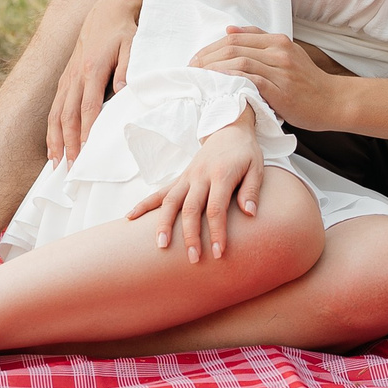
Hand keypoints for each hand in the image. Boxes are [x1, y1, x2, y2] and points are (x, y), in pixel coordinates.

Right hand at [48, 0, 139, 161]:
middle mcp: (76, 75)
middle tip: (69, 169)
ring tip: (55, 163)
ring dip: (55, 139)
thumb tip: (123, 94)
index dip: (85, 131)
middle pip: (68, 115)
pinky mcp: (65, 77)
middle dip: (68, 143)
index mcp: (93, 69)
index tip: (85, 152)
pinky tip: (53, 144)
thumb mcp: (132, 47)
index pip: (88, 107)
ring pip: (57, 113)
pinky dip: (52, 127)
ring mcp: (68, 77)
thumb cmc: (124, 31)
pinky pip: (55, 106)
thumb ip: (127, 70)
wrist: (107, 11)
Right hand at [127, 115, 262, 261]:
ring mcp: (187, 177)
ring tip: (160, 246)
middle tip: (193, 259)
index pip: (216, 208)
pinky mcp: (180, 178)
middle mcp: (200, 176)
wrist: (229, 128)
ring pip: (170, 202)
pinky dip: (144, 205)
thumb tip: (250, 213)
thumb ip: (252, 190)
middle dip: (190, 236)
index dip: (217, 232)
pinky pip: (159, 193)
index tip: (219, 253)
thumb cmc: (245, 152)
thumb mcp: (257, 167)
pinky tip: (130, 218)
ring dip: (163, 224)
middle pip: (190, 209)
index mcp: (221, 175)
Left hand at [189, 25, 346, 128]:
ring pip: (240, 61)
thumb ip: (259, 41)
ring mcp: (281, 70)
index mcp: (278, 41)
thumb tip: (229, 30)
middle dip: (208, 57)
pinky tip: (219, 84)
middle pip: (234, 47)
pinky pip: (252, 80)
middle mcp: (279, 51)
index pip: (236, 38)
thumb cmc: (307, 82)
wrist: (333, 101)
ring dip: (215, 68)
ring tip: (200, 77)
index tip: (197, 58)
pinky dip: (233, 79)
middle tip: (192, 68)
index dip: (212, 47)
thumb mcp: (287, 54)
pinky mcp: (282, 89)